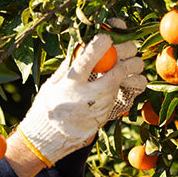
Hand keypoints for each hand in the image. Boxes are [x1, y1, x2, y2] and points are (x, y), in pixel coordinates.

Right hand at [16, 34, 145, 165]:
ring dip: (130, 73)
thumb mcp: (51, 84)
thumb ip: (69, 66)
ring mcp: (98, 109)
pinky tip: (121, 80)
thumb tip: (84, 46)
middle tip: (128, 49)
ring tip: (129, 65)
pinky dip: (124, 86)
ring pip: (122, 86)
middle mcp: (86, 97)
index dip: (101, 44)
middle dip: (125, 60)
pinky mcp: (104, 117)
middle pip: (115, 74)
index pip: (89, 59)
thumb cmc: (47, 107)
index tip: (106, 37)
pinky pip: (121, 98)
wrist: (48, 139)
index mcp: (70, 85)